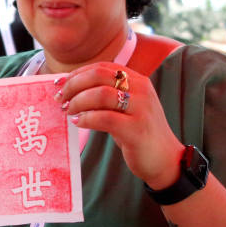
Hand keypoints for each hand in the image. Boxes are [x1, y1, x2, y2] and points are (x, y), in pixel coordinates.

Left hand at [55, 62, 183, 188]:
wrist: (166, 160)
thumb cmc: (139, 133)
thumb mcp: (126, 108)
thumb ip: (106, 95)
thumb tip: (71, 89)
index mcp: (138, 81)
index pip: (102, 67)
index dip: (77, 73)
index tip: (59, 83)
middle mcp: (141, 90)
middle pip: (99, 75)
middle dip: (74, 85)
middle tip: (60, 98)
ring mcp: (141, 109)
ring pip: (100, 94)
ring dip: (78, 102)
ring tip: (68, 111)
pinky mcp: (136, 129)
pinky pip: (105, 118)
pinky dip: (87, 119)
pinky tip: (78, 122)